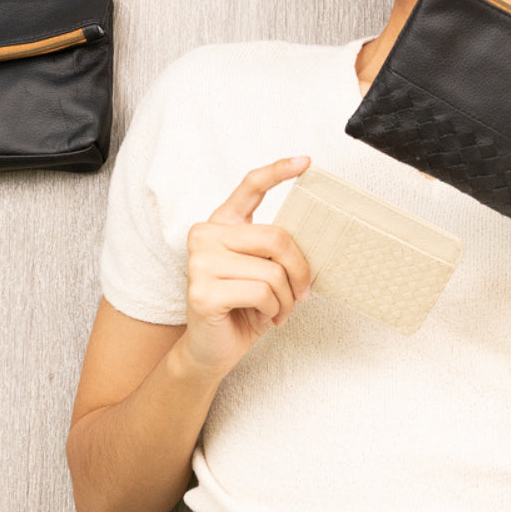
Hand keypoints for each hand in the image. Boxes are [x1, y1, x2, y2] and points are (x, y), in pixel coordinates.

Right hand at [179, 154, 313, 380]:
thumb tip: (311, 243)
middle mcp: (205, 235)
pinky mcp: (202, 290)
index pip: (250, 186)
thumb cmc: (243, 309)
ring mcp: (199, 261)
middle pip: (276, 237)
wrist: (212, 350)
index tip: (306, 162)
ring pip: (272, 271)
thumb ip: (275, 251)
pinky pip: (261, 293)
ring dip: (286, 299)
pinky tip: (263, 317)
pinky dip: (273, 311)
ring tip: (277, 311)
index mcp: (223, 224)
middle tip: (302, 294)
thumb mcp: (264, 272)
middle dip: (300, 271)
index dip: (278, 171)